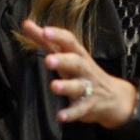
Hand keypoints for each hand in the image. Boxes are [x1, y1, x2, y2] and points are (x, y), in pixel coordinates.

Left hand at [20, 18, 136, 128]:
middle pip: (75, 62)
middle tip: (48, 61)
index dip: (58, 36)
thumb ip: (45, 40)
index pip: (69, 41)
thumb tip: (26, 23)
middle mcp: (84, 69)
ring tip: (54, 86)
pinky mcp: (88, 106)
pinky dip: (71, 114)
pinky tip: (61, 116)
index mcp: (77, 54)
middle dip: (63, 60)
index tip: (45, 31)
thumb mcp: (66, 54)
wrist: (113, 96)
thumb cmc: (82, 70)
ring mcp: (88, 88)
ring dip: (66, 87)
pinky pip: (80, 110)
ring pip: (78, 86)